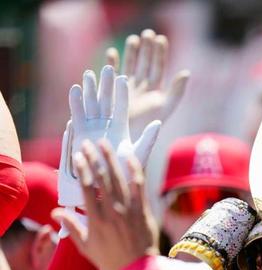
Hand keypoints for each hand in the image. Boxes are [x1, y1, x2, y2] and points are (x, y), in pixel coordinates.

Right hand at [53, 139, 159, 269]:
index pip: (86, 189)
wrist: (137, 269)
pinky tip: (130, 158)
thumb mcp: (86, 246)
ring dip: (112, 159)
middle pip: (102, 179)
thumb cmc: (110, 259)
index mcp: (96, 220)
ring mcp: (129, 211)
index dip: (82, 170)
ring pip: (119, 179)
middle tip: (88, 143)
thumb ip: (71, 228)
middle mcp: (112, 212)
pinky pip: (139, 187)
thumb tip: (56, 212)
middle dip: (94, 158)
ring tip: (105, 144)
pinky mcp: (143, 211)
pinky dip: (135, 171)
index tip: (78, 157)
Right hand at [58, 65, 161, 207]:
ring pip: (91, 105)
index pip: (122, 107)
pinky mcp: (80, 132)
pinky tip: (76, 89)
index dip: (122, 93)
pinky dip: (76, 102)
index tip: (123, 78)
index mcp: (121, 128)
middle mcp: (106, 125)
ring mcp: (92, 127)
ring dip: (90, 90)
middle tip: (107, 68)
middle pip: (106, 101)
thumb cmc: (124, 171)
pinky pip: (78, 114)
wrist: (105, 183)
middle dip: (106, 85)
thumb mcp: (139, 153)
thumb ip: (149, 138)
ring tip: (90, 74)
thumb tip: (159, 122)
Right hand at [106, 29, 189, 139]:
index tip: (161, 38)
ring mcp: (127, 90)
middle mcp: (142, 89)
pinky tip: (112, 53)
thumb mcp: (165, 108)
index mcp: (155, 92)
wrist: (127, 140)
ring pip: (129, 66)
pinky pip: (112, 74)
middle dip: (146, 49)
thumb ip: (176, 91)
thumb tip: (186, 72)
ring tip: (134, 39)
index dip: (159, 53)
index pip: (158, 68)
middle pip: (145, 64)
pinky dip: (112, 63)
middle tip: (148, 33)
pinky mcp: (112, 92)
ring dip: (131, 53)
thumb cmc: (148, 128)